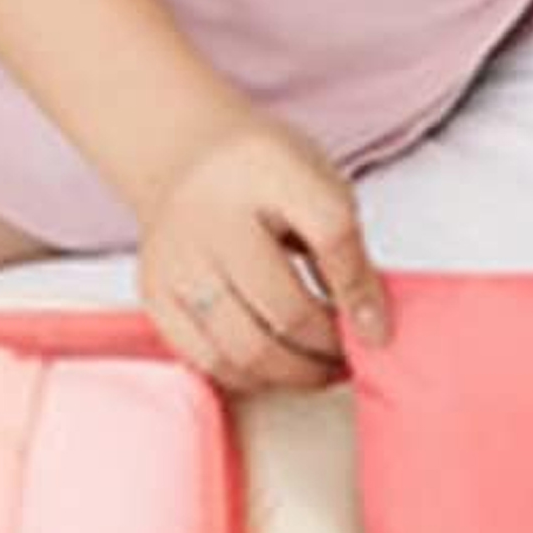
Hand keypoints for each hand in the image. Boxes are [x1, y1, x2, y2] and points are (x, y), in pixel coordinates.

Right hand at [134, 112, 389, 393]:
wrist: (184, 156)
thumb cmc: (262, 178)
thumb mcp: (317, 186)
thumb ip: (345, 250)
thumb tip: (369, 329)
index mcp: (268, 169)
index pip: (330, 235)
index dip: (360, 292)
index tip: (377, 332)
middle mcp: (213, 215)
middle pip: (286, 310)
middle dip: (327, 349)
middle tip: (347, 358)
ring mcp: (176, 259)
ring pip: (246, 349)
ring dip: (294, 373)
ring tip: (317, 368)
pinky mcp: (155, 294)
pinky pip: (209, 361)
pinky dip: (251, 377)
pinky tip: (273, 366)